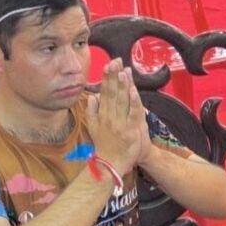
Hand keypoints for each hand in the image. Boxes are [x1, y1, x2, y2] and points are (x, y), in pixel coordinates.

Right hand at [85, 59, 144, 174]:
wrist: (111, 164)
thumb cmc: (104, 145)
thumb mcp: (93, 127)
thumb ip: (92, 111)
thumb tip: (93, 96)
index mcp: (101, 115)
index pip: (104, 92)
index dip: (107, 78)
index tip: (108, 65)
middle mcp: (109, 117)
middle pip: (112, 93)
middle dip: (114, 76)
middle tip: (115, 61)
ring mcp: (120, 123)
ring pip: (121, 101)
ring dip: (122, 85)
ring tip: (123, 70)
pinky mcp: (130, 130)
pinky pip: (132, 113)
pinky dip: (133, 101)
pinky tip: (133, 90)